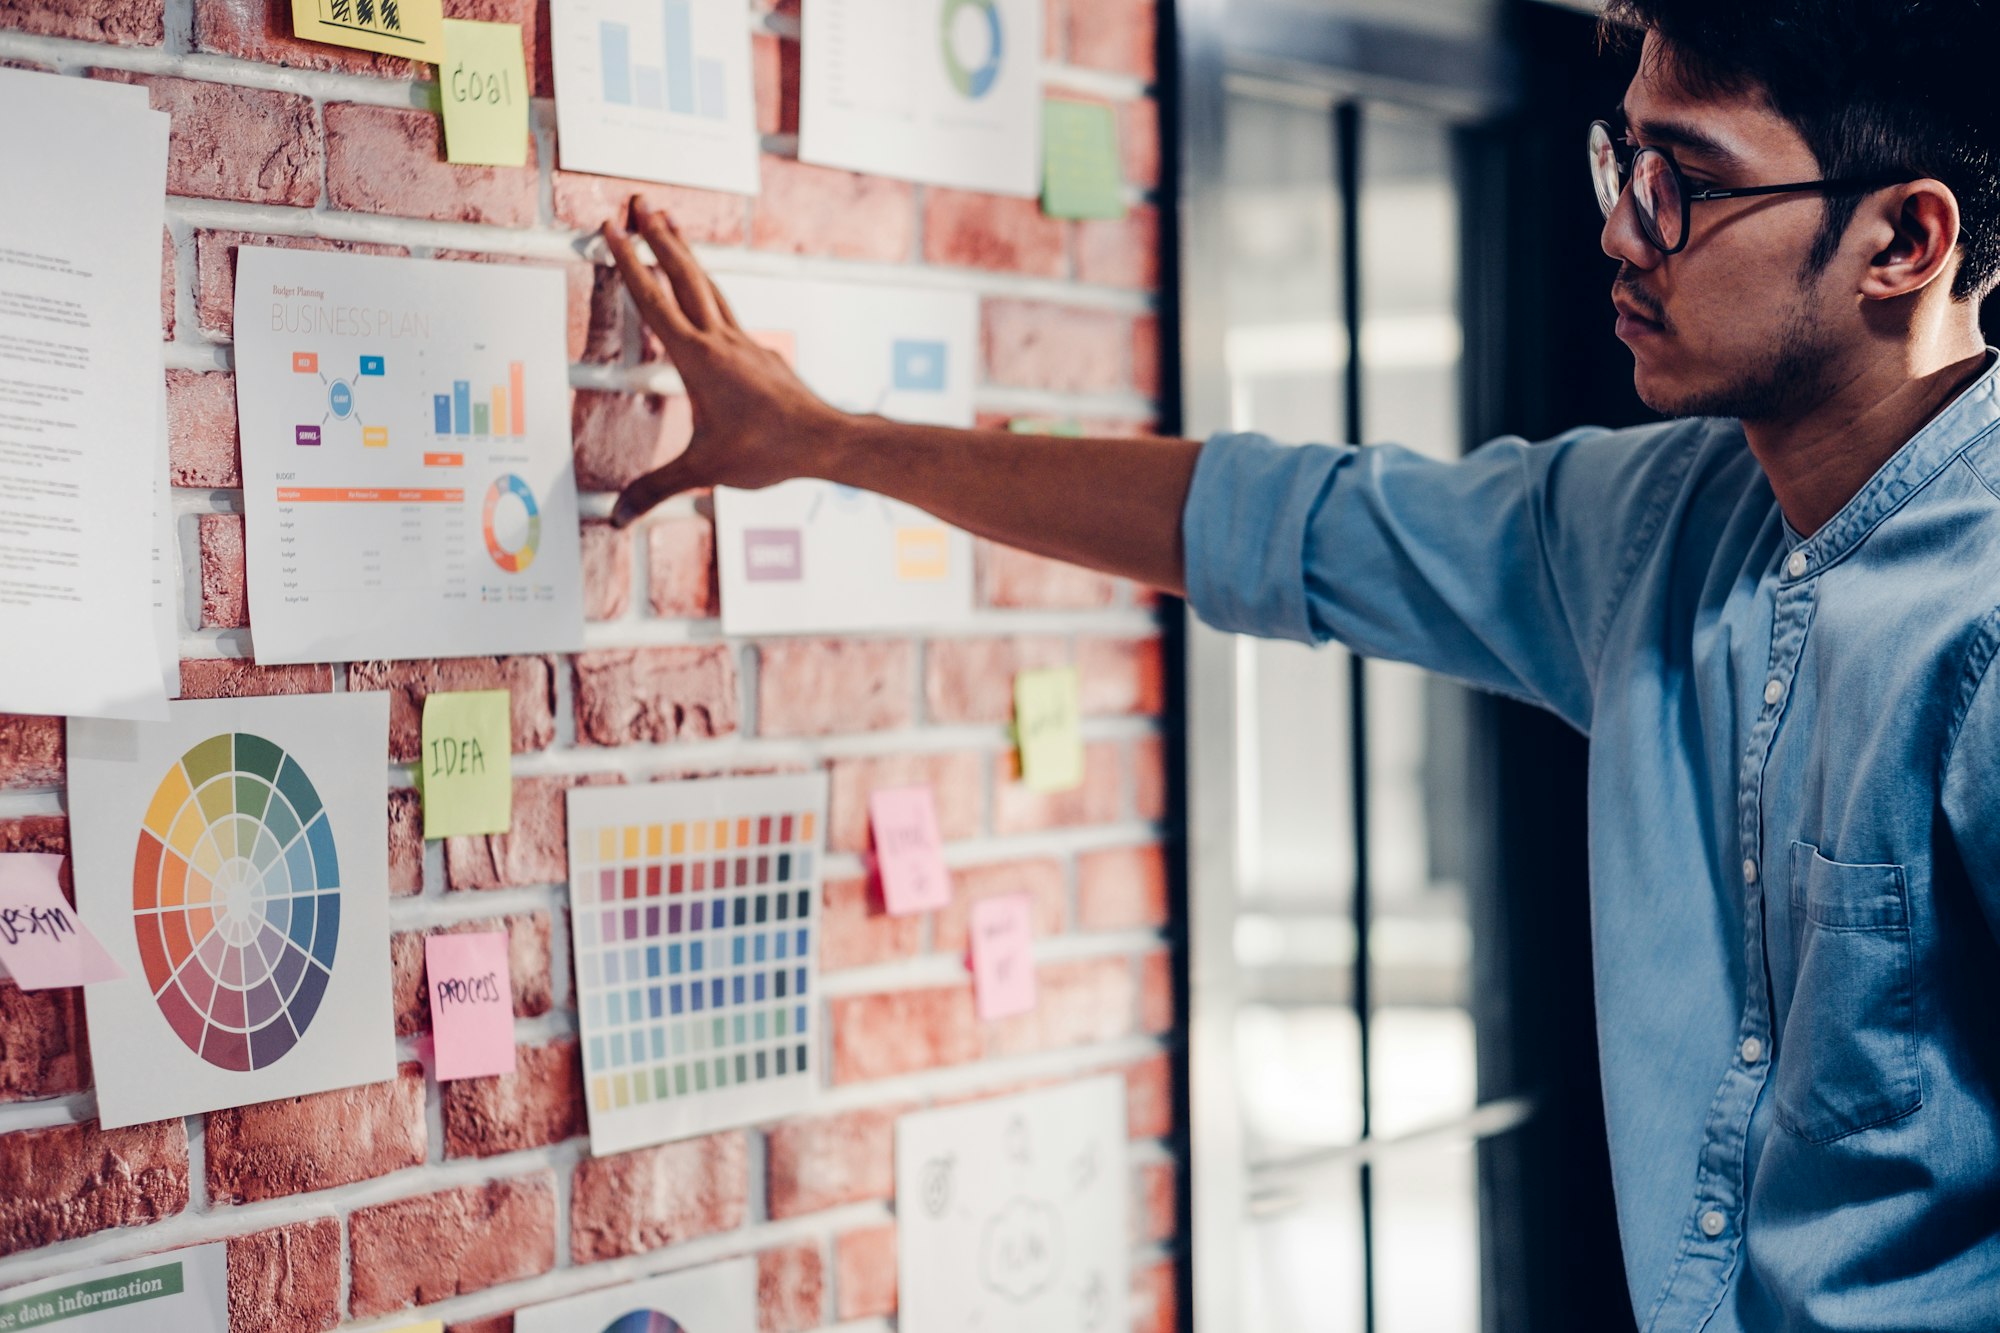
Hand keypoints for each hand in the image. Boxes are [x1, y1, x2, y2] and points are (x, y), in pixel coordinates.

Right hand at [601, 199, 846, 527]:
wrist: (827, 442)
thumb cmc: (767, 453)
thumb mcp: (704, 471)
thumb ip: (656, 489)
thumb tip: (616, 518)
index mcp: (698, 358)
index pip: (654, 299)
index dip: (630, 261)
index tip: (613, 224)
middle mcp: (721, 340)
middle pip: (685, 275)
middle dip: (659, 237)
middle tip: (640, 200)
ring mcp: (744, 344)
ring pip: (710, 287)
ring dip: (686, 255)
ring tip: (671, 225)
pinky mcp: (761, 355)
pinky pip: (727, 313)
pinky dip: (709, 293)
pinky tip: (708, 301)